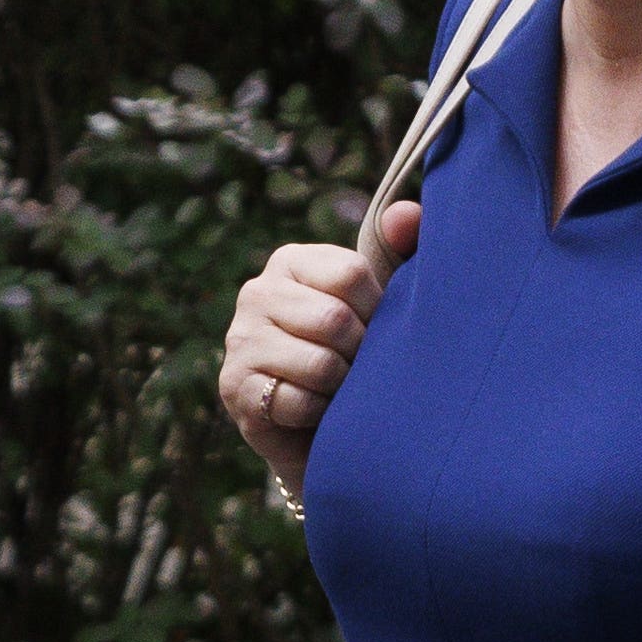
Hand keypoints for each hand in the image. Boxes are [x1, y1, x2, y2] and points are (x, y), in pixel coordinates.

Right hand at [219, 201, 420, 501]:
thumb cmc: (356, 350)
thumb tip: (407, 213)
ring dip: (343, 387)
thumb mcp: (380, 297)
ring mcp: (239, 340)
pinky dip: (320, 414)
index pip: (352, 273)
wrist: (322, 428)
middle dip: (361, 352)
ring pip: (320, 365)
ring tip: (338, 388)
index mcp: (292, 260)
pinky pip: (299, 402)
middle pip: (335, 320)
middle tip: (358, 365)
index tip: (373, 325)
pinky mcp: (234, 388)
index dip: (376, 308)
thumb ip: (401, 248)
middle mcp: (257, 292)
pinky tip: (315, 411)